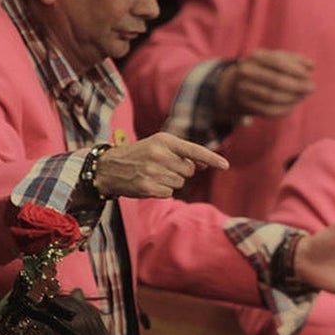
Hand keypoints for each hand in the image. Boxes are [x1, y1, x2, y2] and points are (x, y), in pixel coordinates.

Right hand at [92, 133, 228, 199]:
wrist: (109, 167)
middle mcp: (159, 154)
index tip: (225, 165)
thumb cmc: (139, 155)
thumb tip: (205, 164)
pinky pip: (169, 193)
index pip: (193, 150)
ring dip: (171, 182)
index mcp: (164, 141)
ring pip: (180, 183)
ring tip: (154, 175)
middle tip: (163, 168)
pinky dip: (162, 191)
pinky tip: (150, 184)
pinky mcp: (148, 187)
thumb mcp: (158, 146)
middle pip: (189, 171)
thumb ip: (182, 154)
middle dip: (181, 172)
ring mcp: (153, 171)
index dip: (212, 158)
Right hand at [218, 49, 315, 122]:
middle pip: (276, 81)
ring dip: (292, 98)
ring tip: (302, 97)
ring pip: (273, 97)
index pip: (278, 62)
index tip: (308, 76)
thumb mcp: (276, 59)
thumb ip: (295, 60)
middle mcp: (247, 71)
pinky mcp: (246, 105)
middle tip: (311, 89)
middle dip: (297, 86)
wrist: (237, 85)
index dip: (295, 70)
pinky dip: (284, 110)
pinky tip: (292, 106)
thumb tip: (312, 65)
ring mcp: (244, 89)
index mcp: (256, 56)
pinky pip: (269, 111)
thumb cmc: (265, 69)